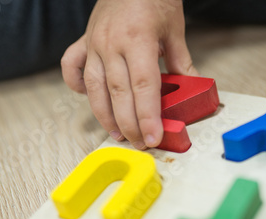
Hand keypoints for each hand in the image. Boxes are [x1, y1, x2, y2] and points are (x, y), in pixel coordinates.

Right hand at [61, 0, 197, 149]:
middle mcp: (112, 43)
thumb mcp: (175, 29)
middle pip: (119, 93)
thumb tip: (192, 89)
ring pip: (95, 87)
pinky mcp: (84, 41)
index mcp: (138, 39)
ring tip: (117, 134)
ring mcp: (94, 43)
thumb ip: (181, 62)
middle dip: (129, 123)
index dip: (148, 116)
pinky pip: (72, 66)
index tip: (154, 137)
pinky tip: (89, 98)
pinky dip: (77, 84)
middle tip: (140, 143)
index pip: (144, 87)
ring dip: (105, 114)